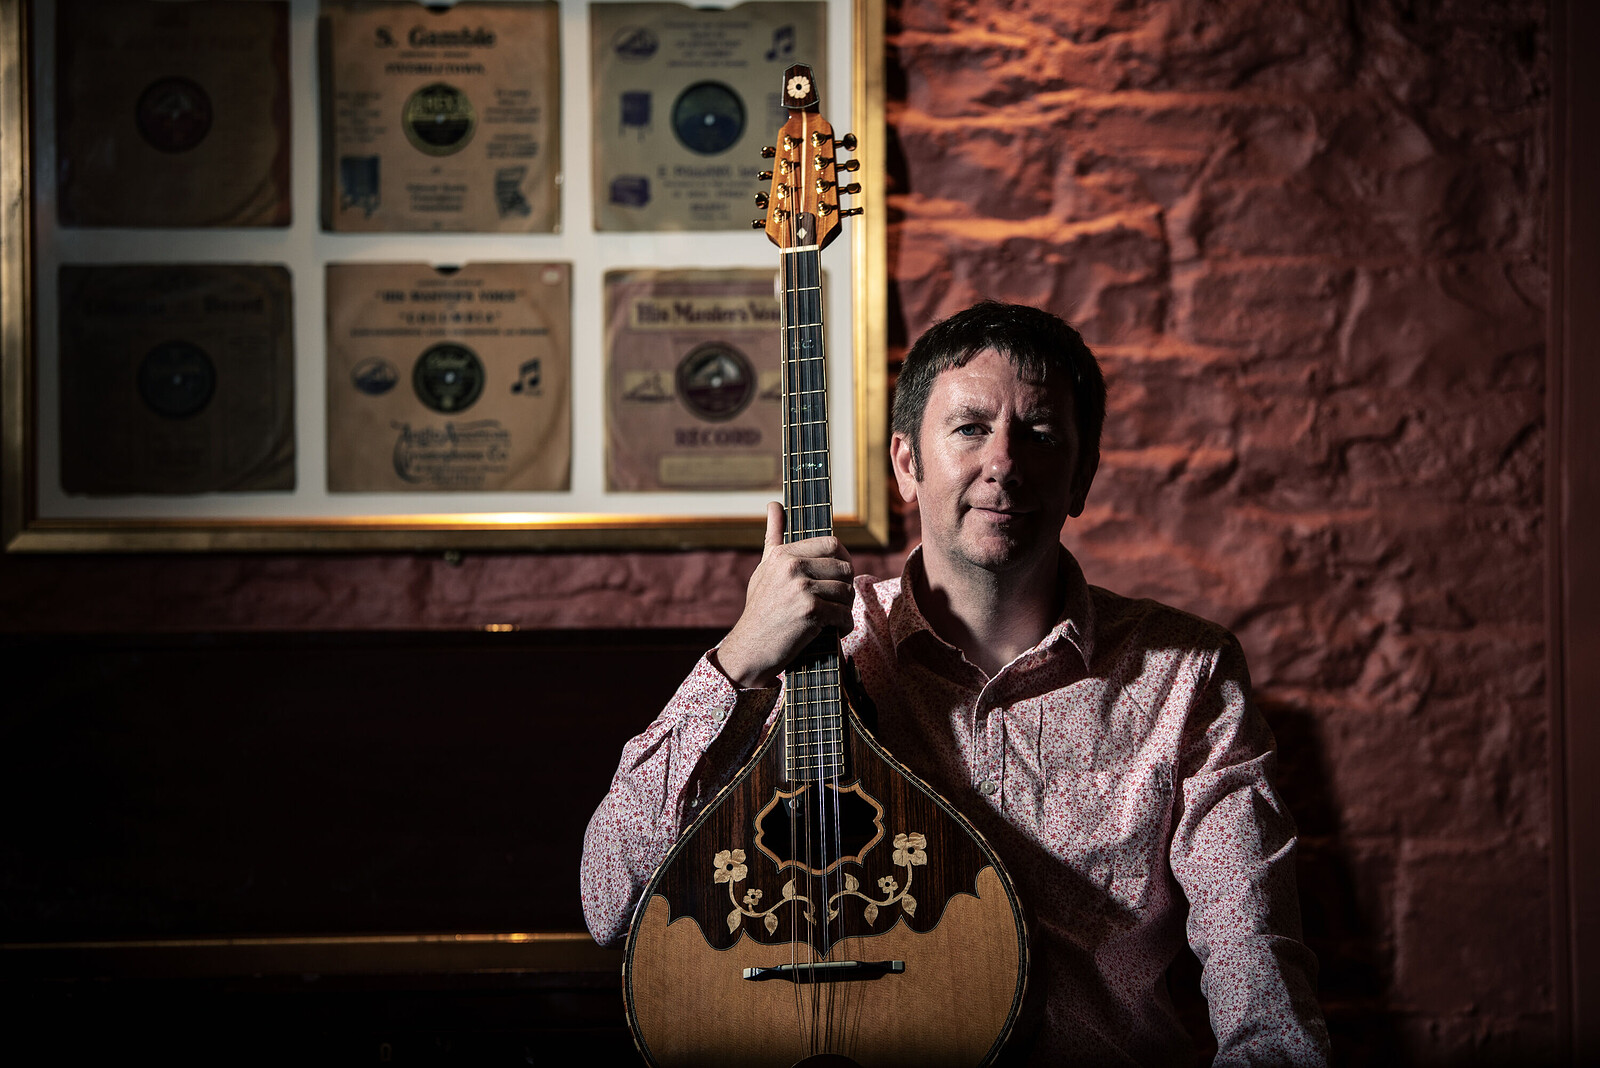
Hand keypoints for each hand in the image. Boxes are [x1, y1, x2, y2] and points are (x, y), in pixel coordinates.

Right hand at [714, 502, 854, 688]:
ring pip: (847, 592)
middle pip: (845, 568)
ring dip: (845, 609)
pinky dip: (844, 626)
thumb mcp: (764, 568)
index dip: (842, 560)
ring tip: (833, 617)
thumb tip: (773, 504)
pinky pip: (844, 614)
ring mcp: (801, 588)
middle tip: (838, 602)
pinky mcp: (810, 611)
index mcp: (784, 554)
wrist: (751, 648)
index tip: (838, 576)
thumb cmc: (760, 608)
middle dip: (846, 587)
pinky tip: (834, 631)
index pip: (832, 544)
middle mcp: (792, 567)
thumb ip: (773, 536)